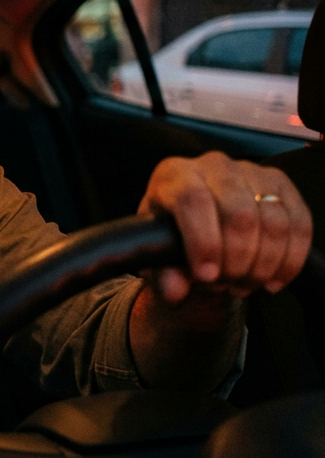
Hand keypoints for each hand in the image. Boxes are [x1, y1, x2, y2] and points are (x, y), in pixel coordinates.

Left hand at [138, 152, 312, 304]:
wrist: (197, 222)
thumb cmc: (173, 234)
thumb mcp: (158, 253)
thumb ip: (164, 273)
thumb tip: (175, 292)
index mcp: (174, 174)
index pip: (193, 201)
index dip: (204, 242)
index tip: (206, 276)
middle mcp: (214, 165)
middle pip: (240, 214)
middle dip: (237, 261)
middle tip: (226, 285)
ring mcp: (252, 171)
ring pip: (274, 222)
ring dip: (263, 265)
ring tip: (243, 285)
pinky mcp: (282, 184)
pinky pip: (299, 224)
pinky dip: (289, 260)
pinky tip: (272, 281)